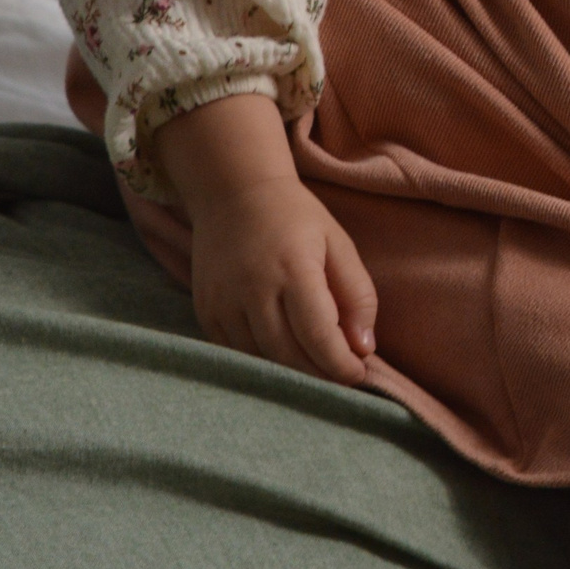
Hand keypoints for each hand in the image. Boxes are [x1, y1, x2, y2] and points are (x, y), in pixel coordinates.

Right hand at [151, 92, 378, 383]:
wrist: (234, 192)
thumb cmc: (295, 218)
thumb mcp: (338, 244)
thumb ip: (358, 295)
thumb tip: (364, 349)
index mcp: (293, 268)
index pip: (318, 335)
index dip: (341, 365)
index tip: (359, 375)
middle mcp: (253, 287)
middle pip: (288, 356)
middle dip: (319, 375)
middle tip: (340, 377)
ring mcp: (223, 301)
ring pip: (260, 360)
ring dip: (291, 373)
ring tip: (315, 368)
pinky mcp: (205, 310)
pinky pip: (235, 353)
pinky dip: (261, 362)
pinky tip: (281, 356)